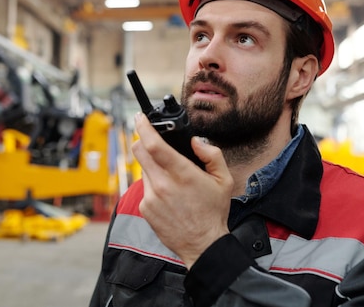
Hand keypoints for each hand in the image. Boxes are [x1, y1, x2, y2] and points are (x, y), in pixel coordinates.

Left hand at [132, 113, 233, 268]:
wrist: (203, 245)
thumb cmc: (213, 212)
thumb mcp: (224, 180)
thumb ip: (211, 154)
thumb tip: (195, 141)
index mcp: (182, 174)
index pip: (153, 145)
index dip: (143, 127)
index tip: (140, 117)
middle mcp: (162, 184)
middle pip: (139, 151)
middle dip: (142, 140)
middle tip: (151, 139)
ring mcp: (151, 197)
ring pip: (142, 169)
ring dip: (152, 165)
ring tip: (170, 176)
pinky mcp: (145, 208)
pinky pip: (145, 187)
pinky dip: (153, 184)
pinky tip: (168, 194)